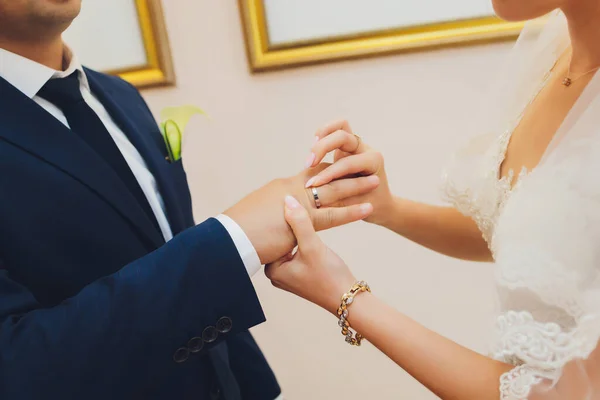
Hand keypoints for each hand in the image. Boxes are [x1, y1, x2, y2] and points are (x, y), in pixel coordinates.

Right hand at [224, 164, 377, 264]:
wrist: (228, 241)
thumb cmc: (237, 232)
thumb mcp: (256, 216)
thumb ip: (272, 211)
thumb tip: (275, 214)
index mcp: (281, 187)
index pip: (310, 174)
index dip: (328, 169)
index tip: (343, 166)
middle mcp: (290, 189)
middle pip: (325, 176)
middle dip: (347, 171)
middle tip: (367, 166)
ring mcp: (296, 203)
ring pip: (333, 191)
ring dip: (356, 186)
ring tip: (376, 180)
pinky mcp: (301, 221)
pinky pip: (333, 215)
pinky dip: (352, 211)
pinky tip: (368, 208)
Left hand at [265, 196, 355, 314]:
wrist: (348, 298)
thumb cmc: (330, 277)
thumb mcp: (313, 247)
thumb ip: (300, 223)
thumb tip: (288, 200)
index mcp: (273, 269)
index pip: (272, 237)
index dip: (280, 218)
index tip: (287, 200)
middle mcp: (276, 273)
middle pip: (280, 240)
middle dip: (289, 224)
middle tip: (295, 202)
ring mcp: (288, 273)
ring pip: (290, 243)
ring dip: (297, 230)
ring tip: (303, 211)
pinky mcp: (299, 272)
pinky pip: (297, 249)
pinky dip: (303, 238)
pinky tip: (310, 226)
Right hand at [304, 120, 392, 225]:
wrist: (379, 203)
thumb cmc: (371, 206)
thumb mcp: (356, 205)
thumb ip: (339, 197)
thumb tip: (316, 194)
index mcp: (373, 161)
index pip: (348, 162)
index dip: (330, 173)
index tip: (314, 184)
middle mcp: (366, 149)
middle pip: (344, 136)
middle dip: (323, 148)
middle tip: (308, 164)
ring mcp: (356, 146)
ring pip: (340, 126)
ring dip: (323, 135)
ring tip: (310, 151)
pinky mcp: (346, 146)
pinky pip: (335, 131)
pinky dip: (323, 135)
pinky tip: (313, 150)